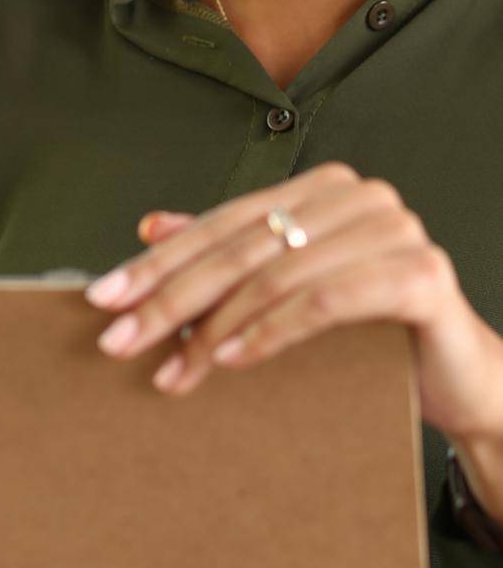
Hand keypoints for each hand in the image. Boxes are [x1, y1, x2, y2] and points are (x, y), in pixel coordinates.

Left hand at [84, 162, 502, 457]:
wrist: (462, 377)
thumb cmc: (374, 334)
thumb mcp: (292, 292)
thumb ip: (233, 256)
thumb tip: (152, 225)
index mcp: (325, 189)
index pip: (226, 223)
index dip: (161, 261)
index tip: (105, 298)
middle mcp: (361, 197)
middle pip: (246, 248)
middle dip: (173, 296)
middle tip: (120, 338)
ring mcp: (396, 229)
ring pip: (280, 274)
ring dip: (215, 326)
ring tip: (171, 370)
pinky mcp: (420, 273)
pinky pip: (329, 299)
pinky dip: (273, 330)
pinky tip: (232, 360)